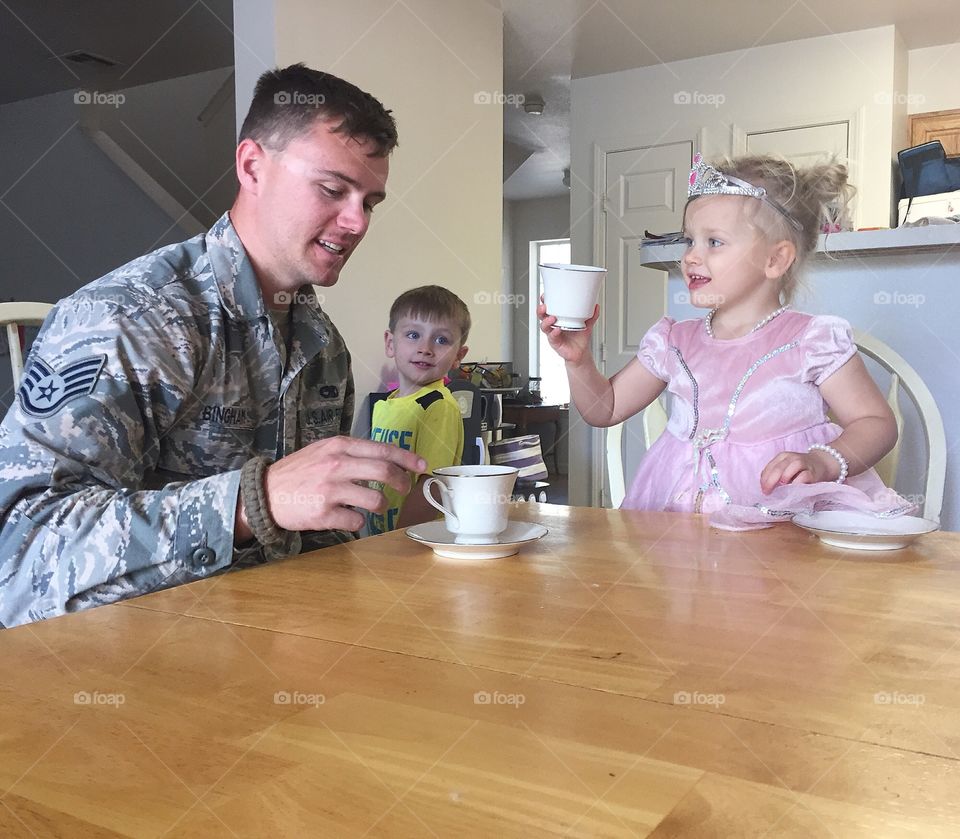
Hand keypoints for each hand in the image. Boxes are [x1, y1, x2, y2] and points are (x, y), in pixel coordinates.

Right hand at [247, 436, 426, 533]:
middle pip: (385, 471)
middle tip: (405, 489)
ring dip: (380, 506)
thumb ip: (350, 452)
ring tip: (371, 505)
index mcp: (338, 446)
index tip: (421, 466)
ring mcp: (331, 490)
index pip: (382, 449)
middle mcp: (336, 465)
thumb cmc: (297, 472)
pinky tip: (346, 516)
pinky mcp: (324, 514)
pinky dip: (357, 522)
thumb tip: (386, 459)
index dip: (407, 458)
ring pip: (375, 500)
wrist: (263, 493)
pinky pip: (357, 521)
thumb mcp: (322, 451)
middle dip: (402, 482)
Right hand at [536, 296, 599, 365]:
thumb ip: (592, 315)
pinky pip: (552, 337)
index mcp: (559, 318)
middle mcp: (553, 325)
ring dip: (546, 321)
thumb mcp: (587, 324)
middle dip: (541, 310)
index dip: (545, 302)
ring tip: (552, 318)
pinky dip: (554, 333)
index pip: (549, 308)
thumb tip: (596, 306)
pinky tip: (558, 330)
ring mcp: (553, 334)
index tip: (546, 296)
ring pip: (544, 326)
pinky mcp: (555, 342)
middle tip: (544, 306)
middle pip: (542, 316)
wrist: (581, 353)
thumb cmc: (580, 338)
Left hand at [760, 449, 838, 493]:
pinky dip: (798, 482)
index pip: (770, 467)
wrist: (821, 464)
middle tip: (768, 492)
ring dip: (785, 477)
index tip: (763, 490)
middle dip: (770, 481)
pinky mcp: (813, 472)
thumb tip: (765, 487)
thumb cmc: (799, 470)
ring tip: (781, 486)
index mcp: (782, 457)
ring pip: (792, 467)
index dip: (764, 479)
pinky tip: (794, 489)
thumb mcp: (785, 469)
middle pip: (778, 467)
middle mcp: (791, 458)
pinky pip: (804, 476)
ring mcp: (803, 463)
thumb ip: (776, 475)